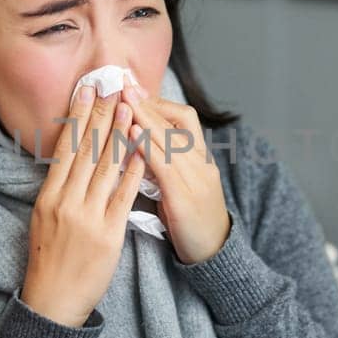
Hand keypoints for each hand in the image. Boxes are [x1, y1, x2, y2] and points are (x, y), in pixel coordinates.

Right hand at [21, 85, 146, 326]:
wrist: (54, 300)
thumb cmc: (49, 260)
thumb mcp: (43, 219)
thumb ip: (58, 190)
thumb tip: (68, 159)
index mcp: (48, 197)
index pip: (65, 148)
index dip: (77, 117)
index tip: (86, 91)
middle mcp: (66, 202)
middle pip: (85, 151)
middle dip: (99, 115)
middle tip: (110, 86)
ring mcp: (87, 217)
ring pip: (105, 168)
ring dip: (118, 134)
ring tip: (127, 108)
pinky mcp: (108, 233)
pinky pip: (123, 196)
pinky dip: (132, 170)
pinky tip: (140, 150)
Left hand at [122, 81, 230, 264]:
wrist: (214, 254)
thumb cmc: (191, 220)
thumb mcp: (182, 185)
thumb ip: (164, 164)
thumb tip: (136, 142)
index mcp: (200, 158)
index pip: (184, 118)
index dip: (158, 102)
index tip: (134, 88)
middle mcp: (201, 164)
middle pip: (174, 124)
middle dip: (146, 102)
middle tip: (123, 84)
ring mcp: (195, 180)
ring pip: (169, 140)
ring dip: (144, 118)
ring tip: (123, 101)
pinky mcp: (185, 199)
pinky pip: (164, 166)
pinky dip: (147, 147)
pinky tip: (130, 134)